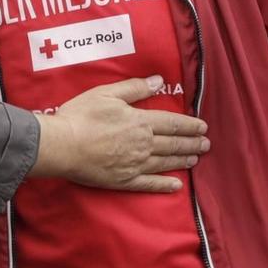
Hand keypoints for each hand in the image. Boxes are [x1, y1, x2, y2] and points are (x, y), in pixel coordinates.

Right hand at [31, 77, 208, 193]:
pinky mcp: (124, 181)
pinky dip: (164, 185)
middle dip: (192, 143)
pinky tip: (176, 186)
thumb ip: (135, 88)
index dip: (189, 125)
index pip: (172, 123)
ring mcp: (135, 164)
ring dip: (183, 160)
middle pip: (173, 144)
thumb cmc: (81, 116)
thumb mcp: (107, 93)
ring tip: (196, 159)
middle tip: (206, 144)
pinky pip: (149, 184)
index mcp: (140, 121)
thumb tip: (158, 81)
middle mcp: (143, 144)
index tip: (203, 127)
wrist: (62, 146)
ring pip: (165, 162)